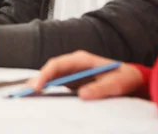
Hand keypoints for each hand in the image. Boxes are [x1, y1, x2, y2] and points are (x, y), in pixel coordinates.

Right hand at [27, 51, 143, 99]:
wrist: (131, 78)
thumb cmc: (124, 78)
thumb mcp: (116, 84)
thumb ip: (100, 88)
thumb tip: (82, 95)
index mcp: (80, 59)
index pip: (56, 65)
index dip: (45, 75)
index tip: (38, 87)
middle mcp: (73, 64)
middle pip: (50, 71)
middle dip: (37, 81)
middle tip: (26, 94)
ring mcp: (72, 72)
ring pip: (51, 77)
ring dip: (40, 86)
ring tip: (28, 97)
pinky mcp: (73, 81)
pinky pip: (57, 85)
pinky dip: (48, 91)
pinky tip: (41, 99)